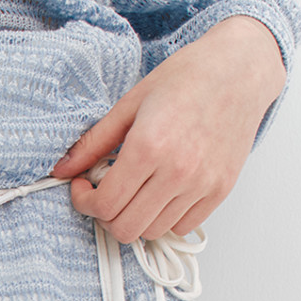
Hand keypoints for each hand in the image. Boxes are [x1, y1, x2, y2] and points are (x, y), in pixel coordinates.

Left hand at [50, 15, 286, 243]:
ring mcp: (202, 184)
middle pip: (126, 228)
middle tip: (104, 193)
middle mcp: (178, 171)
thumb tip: (61, 168)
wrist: (240, 69)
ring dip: (135, 218)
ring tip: (134, 191)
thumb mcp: (130, 103)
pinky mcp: (221, 190)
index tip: (82, 187)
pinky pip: (183, 226)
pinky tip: (159, 193)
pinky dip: (165, 218)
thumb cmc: (187, 77)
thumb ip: (93, 142)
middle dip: (105, 215)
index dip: (84, 202)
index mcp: (149, 147)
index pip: (104, 204)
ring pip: (153, 232)